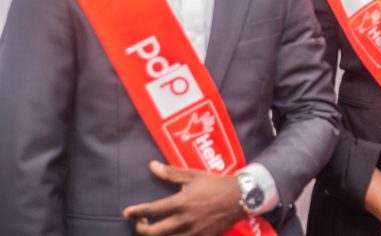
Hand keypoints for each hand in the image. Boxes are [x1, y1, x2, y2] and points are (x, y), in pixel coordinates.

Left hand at [122, 160, 244, 235]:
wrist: (239, 197)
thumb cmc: (215, 184)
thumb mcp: (193, 175)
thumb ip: (171, 173)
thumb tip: (152, 165)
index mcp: (180, 203)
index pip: (150, 211)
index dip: (135, 212)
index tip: (126, 213)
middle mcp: (183, 220)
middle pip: (153, 232)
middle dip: (142, 229)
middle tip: (141, 224)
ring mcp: (192, 232)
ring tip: (155, 230)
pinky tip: (171, 235)